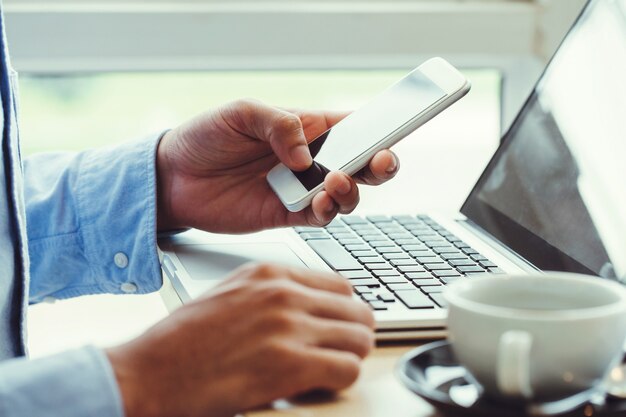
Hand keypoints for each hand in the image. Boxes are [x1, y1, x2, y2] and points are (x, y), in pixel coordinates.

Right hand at [106, 263, 374, 416]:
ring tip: (327, 371)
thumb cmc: (182, 339)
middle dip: (352, 334)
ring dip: (350, 358)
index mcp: (269, 273)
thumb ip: (271, 292)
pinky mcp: (290, 365)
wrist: (150, 372)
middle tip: (337, 352)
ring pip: (359, 339)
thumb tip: (309, 305)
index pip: (340, 284)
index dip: (342, 311)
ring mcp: (288, 327)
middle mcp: (284, 294)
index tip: (336, 327)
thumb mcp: (230, 293)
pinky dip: (339, 381)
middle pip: (357, 310)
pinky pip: (347, 370)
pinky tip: (317, 385)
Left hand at [156, 99, 399, 232]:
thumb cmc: (206, 137)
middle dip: (380, 164)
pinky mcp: (287, 214)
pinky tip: (321, 201)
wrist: (173, 177)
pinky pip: (320, 217)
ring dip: (351, 190)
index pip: (354, 127)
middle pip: (361, 164)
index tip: (398, 126)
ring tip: (335, 180)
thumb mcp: (240, 113)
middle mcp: (311, 160)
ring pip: (347, 194)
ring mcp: (301, 188)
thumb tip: (306, 154)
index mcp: (308, 128)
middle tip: (381, 161)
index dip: (380, 127)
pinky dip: (328, 211)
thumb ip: (277, 125)